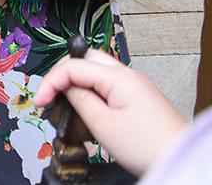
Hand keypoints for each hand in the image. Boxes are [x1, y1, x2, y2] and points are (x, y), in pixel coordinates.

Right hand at [34, 48, 188, 176]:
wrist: (179, 159)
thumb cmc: (149, 146)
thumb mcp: (102, 124)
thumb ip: (79, 99)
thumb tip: (66, 88)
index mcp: (119, 77)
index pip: (73, 66)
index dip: (50, 81)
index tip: (40, 100)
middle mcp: (129, 76)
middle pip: (85, 60)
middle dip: (63, 74)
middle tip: (51, 94)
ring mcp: (136, 86)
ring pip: (96, 71)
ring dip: (77, 82)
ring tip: (67, 103)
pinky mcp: (140, 98)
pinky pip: (108, 85)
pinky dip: (92, 92)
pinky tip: (88, 109)